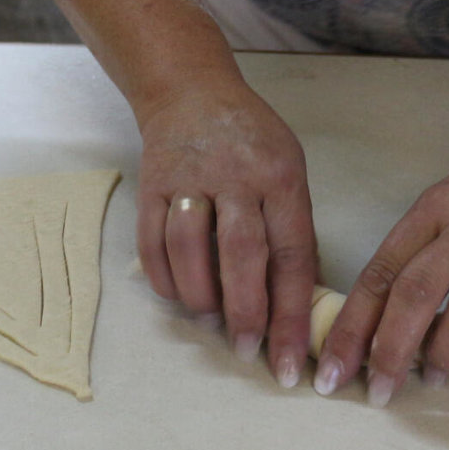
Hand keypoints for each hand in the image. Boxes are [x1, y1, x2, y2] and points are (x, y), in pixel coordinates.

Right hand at [134, 83, 318, 385]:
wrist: (191, 91)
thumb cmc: (251, 141)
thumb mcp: (290, 171)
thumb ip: (293, 229)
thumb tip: (298, 303)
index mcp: (281, 177)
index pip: (291, 254)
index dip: (292, 313)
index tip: (291, 359)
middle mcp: (236, 176)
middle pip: (241, 254)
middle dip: (246, 312)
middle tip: (246, 350)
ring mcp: (188, 178)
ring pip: (189, 248)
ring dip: (200, 296)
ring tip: (212, 321)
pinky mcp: (151, 184)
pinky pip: (151, 241)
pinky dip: (164, 278)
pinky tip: (179, 297)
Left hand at [314, 123, 448, 404]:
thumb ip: (420, 249)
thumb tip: (377, 318)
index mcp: (435, 208)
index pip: (380, 272)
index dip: (351, 327)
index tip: (332, 369)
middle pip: (415, 294)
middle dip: (389, 352)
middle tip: (379, 389)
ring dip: (443, 356)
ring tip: (434, 378)